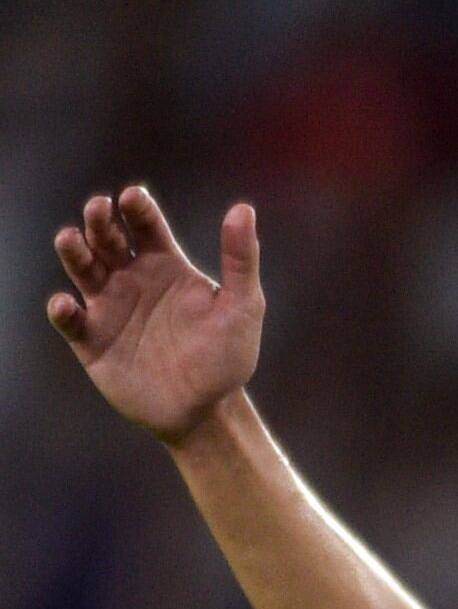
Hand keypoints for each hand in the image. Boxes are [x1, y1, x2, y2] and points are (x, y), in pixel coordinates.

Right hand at [47, 187, 262, 443]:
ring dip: (73, 251)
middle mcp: (131, 278)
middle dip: (100, 221)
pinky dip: (63, 310)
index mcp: (165, 265)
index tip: (133, 197)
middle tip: (99, 209)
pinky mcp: (92, 339)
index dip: (137, 208)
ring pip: (81, 269)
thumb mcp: (242, 307)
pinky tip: (69, 304)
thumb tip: (243, 208)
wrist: (208, 410)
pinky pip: (70, 320)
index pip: (145, 226)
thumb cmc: (227, 357)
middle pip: (107, 238)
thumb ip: (241, 259)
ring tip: (71, 240)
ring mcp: (108, 307)